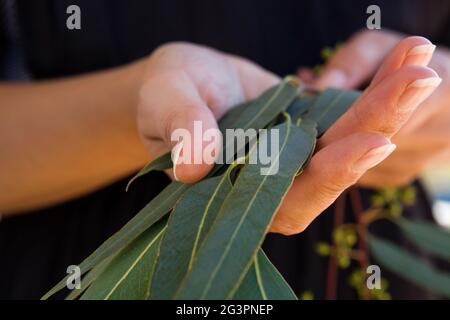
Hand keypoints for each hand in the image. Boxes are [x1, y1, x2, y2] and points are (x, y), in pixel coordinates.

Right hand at [138, 40, 439, 235]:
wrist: (185, 83)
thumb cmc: (166, 95)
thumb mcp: (164, 102)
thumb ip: (180, 129)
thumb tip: (193, 164)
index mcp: (239, 194)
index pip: (288, 198)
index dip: (328, 177)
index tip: (371, 143)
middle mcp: (277, 182)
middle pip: (334, 168)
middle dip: (376, 126)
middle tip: (419, 80)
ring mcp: (298, 155)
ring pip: (349, 140)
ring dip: (388, 104)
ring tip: (419, 62)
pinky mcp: (311, 128)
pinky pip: (348, 114)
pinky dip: (377, 87)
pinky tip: (404, 59)